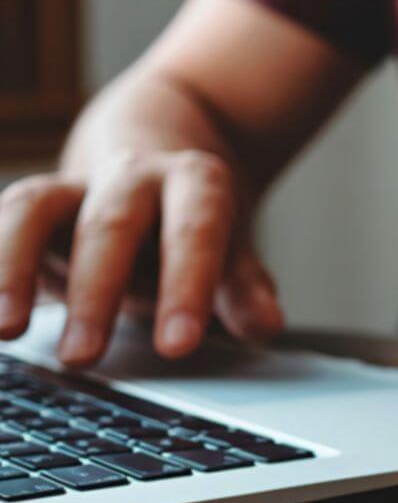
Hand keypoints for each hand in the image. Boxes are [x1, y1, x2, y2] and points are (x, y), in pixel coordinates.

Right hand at [0, 148, 283, 365]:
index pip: (194, 230)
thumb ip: (242, 286)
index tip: (179, 346)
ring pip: (30, 209)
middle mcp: (130, 175)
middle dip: (96, 293)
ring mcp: (71, 184)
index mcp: (191, 182)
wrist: (153, 142)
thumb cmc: (193, 218)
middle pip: (110, 225)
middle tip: (84, 359)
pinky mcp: (27, 203)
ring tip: (6, 333)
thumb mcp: (231, 248)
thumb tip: (266, 325)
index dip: (186, 285)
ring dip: (10, 269)